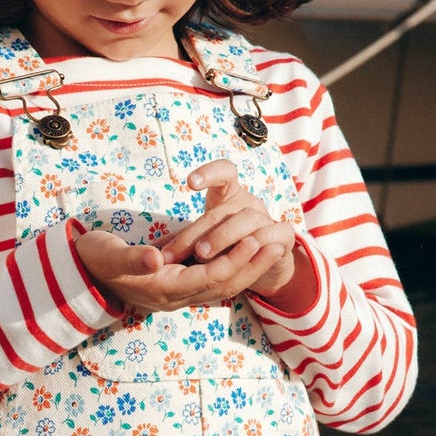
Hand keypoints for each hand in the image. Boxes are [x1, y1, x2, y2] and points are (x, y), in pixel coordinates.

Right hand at [73, 161, 297, 312]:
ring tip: (274, 245)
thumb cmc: (94, 259)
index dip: (237, 260)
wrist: (80, 275)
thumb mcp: (107, 254)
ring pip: (224, 285)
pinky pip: (216, 281)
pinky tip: (252, 253)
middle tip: (281, 241)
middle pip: (225, 285)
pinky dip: (237, 268)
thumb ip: (132, 257)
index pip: (210, 277)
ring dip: (250, 267)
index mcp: (161, 289)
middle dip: (254, 264)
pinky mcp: (179, 286)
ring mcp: (178, 295)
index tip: (260, 239)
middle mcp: (175, 297)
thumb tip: (157, 258)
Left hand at [163, 160, 297, 300]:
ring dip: (224, 237)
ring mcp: (268, 217)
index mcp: (230, 196)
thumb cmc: (227, 247)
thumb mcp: (203, 240)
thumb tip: (152, 251)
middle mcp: (250, 203)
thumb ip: (182, 241)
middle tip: (175, 250)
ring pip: (248, 220)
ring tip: (202, 254)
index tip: (190, 183)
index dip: (210, 173)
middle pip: (224, 210)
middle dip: (197, 231)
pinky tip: (239, 258)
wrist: (264, 263)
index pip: (225, 172)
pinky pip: (273, 236)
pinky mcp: (284, 236)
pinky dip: (257, 245)